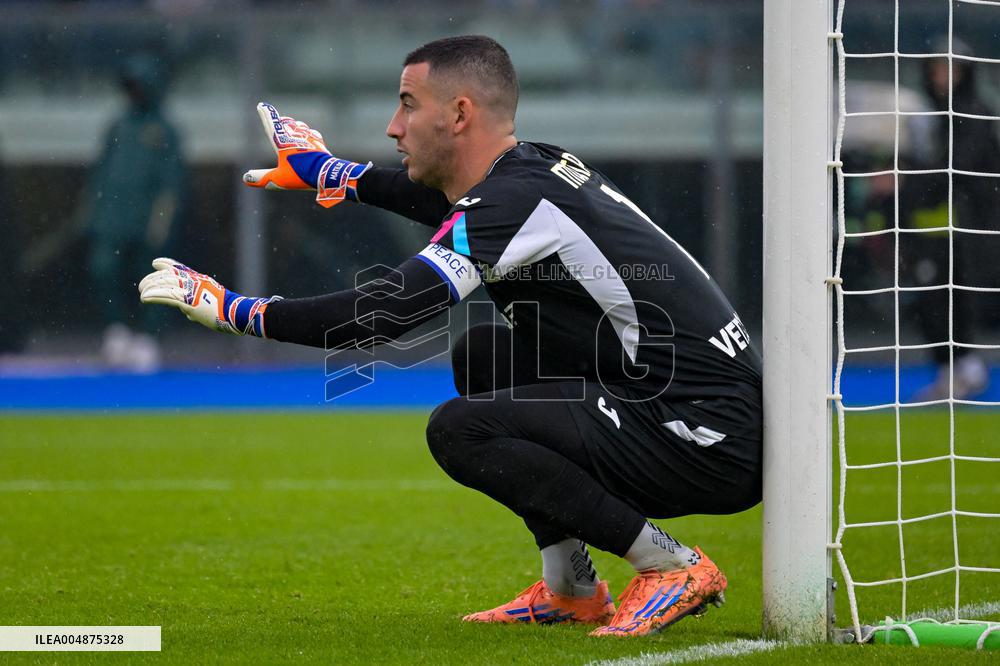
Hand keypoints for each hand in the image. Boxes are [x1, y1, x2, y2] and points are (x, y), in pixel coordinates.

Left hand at [138, 258, 279, 336]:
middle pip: (169, 275)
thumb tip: (186, 311)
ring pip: (166, 284)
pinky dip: (155, 296)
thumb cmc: (226, 311)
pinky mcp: (190, 301)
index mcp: (200, 280)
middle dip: (153, 279)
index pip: (180, 268)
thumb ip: (194, 304)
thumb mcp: (209, 303)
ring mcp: (192, 290)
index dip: (166, 264)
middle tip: (142, 285)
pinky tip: (144, 298)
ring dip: (151, 287)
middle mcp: (195, 281)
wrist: (237, 313)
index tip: (155, 263)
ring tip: (142, 292)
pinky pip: (168, 297)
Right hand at [242, 102, 370, 207]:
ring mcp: (308, 138)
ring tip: (292, 126)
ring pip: (299, 126)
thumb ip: (262, 178)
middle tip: (278, 119)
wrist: (326, 173)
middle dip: (280, 121)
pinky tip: (309, 135)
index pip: (271, 125)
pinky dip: (308, 133)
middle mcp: (294, 136)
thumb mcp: (279, 179)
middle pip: (286, 124)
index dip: (266, 114)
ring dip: (294, 126)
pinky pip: (312, 134)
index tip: (262, 105)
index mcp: (282, 142)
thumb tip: (246, 178)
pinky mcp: (319, 143)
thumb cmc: (301, 175)